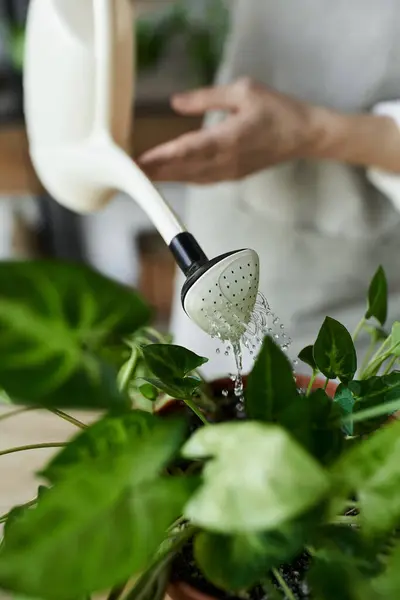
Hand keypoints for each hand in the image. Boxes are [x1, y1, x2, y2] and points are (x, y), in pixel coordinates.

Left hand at [137, 78, 333, 182]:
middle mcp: (227, 161)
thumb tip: (175, 103)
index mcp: (230, 139)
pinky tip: (170, 176)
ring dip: (167, 177)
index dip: (162, 157)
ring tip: (143, 176)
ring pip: (191, 178)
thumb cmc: (277, 110)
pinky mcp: (233, 176)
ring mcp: (230, 172)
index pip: (189, 150)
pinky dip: (183, 178)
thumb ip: (207, 98)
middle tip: (130, 173)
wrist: (304, 136)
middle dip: (156, 171)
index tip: (140, 162)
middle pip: (184, 169)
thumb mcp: (243, 91)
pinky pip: (202, 180)